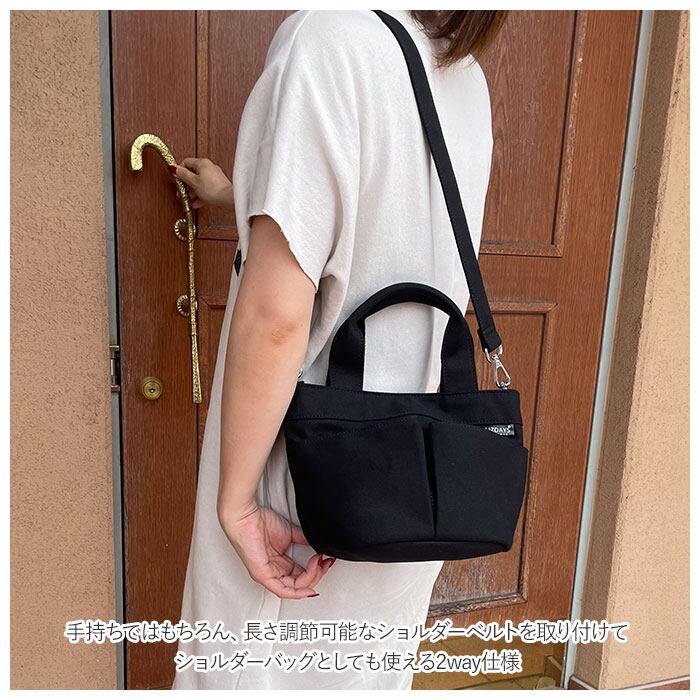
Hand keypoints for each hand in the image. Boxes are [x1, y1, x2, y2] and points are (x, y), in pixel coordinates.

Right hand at [168, 157, 232, 208]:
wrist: (228, 198)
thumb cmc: (212, 189)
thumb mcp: (193, 182)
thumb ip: (183, 175)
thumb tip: (174, 168)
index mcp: (202, 163)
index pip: (186, 162)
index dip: (179, 171)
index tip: (176, 179)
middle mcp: (209, 167)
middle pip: (193, 174)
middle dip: (186, 184)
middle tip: (181, 192)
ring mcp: (215, 176)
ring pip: (200, 182)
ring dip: (193, 192)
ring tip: (189, 200)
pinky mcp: (219, 185)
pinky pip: (207, 188)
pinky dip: (201, 195)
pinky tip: (197, 203)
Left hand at [217, 501, 334, 598]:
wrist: (245, 515)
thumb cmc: (259, 521)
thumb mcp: (289, 532)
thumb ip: (304, 540)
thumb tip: (319, 543)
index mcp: (278, 564)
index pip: (301, 576)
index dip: (316, 570)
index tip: (326, 560)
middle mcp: (273, 572)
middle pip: (300, 584)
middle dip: (316, 575)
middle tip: (324, 562)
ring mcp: (266, 575)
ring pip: (294, 589)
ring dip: (310, 579)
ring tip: (318, 564)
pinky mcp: (262, 575)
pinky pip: (282, 590)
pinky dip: (297, 592)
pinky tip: (308, 588)